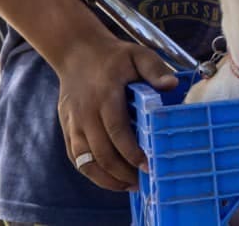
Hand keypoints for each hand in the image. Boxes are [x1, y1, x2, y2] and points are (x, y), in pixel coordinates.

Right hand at [54, 36, 178, 190]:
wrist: (77, 51)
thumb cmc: (113, 56)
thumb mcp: (138, 55)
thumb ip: (155, 69)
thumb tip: (171, 85)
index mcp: (105, 95)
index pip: (117, 130)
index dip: (131, 152)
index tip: (147, 166)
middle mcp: (86, 112)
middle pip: (101, 151)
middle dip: (122, 172)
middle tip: (142, 181)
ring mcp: (73, 122)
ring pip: (85, 160)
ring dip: (106, 178)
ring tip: (128, 186)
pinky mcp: (67, 128)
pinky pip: (76, 157)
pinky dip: (91, 172)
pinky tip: (109, 178)